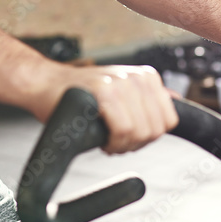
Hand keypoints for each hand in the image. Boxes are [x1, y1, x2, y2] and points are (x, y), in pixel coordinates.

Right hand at [47, 64, 178, 153]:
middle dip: (134, 144)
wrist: (44, 85)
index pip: (169, 121)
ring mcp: (121, 81)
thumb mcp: (120, 93)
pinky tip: (99, 139)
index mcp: (146, 76)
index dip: (147, 137)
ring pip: (140, 132)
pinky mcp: (104, 90)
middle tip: (113, 141)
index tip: (127, 136)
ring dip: (121, 145)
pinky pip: (123, 130)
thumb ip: (148, 98)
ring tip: (105, 138)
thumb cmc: (79, 95)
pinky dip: (112, 143)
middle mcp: (137, 76)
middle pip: (156, 129)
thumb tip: (176, 101)